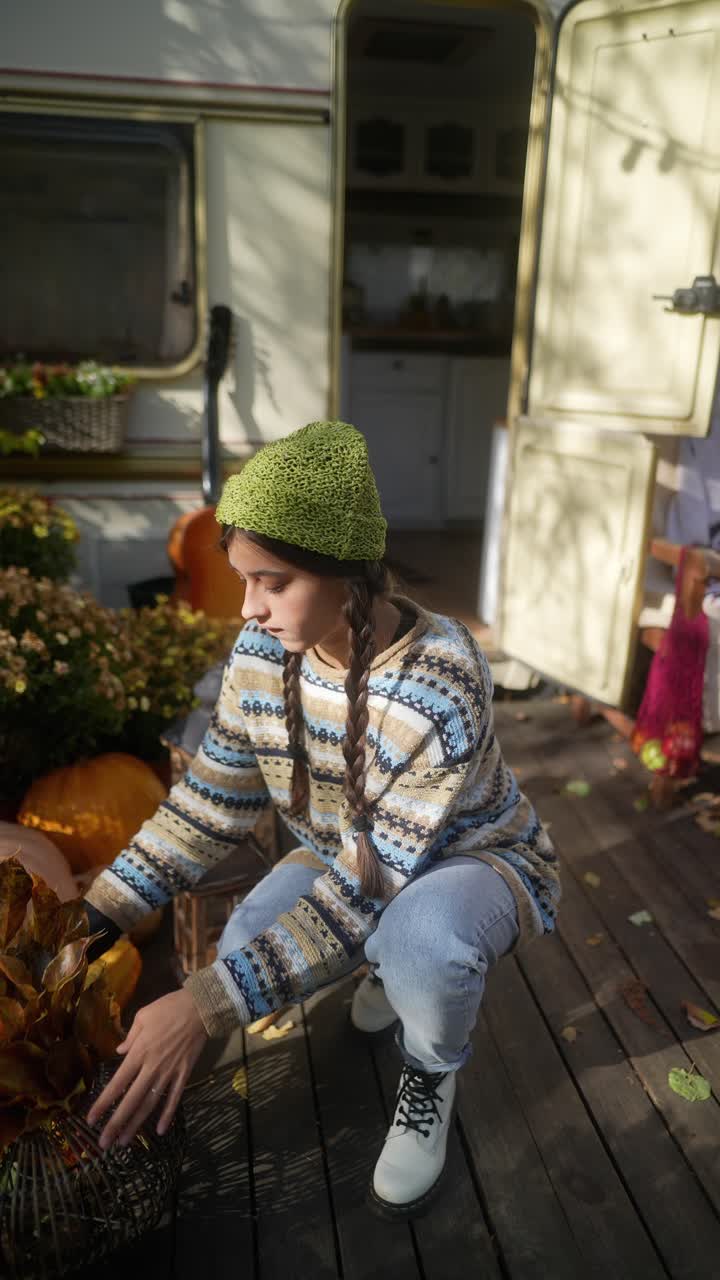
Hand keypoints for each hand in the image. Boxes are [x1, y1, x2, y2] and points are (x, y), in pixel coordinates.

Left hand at [87, 988, 207, 1150]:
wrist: (201, 1007)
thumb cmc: (170, 1008)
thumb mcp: (143, 1016)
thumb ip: (130, 1036)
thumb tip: (119, 1051)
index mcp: (139, 1052)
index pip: (117, 1083)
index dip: (103, 1103)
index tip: (91, 1120)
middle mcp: (152, 1068)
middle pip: (131, 1101)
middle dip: (116, 1124)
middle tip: (104, 1144)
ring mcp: (169, 1073)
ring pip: (150, 1104)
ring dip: (136, 1124)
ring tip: (123, 1142)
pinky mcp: (184, 1074)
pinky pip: (175, 1098)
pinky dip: (168, 1115)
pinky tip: (161, 1131)